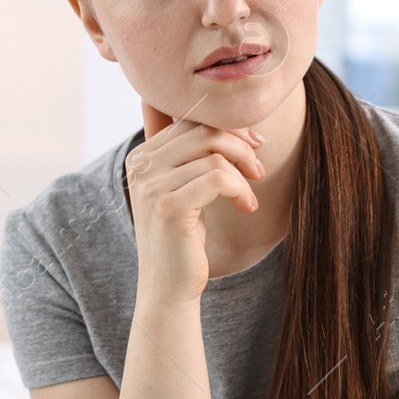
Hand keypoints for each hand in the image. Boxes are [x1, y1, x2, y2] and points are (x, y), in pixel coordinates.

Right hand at [128, 99, 264, 305]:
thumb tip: (217, 111)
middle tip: (258, 170)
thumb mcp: (182, 188)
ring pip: (214, 154)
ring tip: (251, 193)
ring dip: (243, 172)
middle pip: (203, 130)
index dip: (228, 128)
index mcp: (141, 156)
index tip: (253, 146)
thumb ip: (189, 153)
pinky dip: (241, 190)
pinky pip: (219, 178)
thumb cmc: (183, 237)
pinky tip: (247, 207)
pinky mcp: (169, 208)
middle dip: (240, 145)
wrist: (169, 286)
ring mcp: (151, 187)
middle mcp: (140, 166)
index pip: (190, 120)